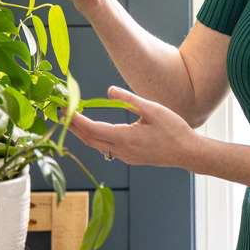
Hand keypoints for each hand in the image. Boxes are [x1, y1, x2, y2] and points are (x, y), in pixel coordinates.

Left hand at [66, 87, 201, 168]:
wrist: (188, 152)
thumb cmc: (174, 130)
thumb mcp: (153, 109)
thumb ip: (129, 100)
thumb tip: (108, 91)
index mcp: (126, 138)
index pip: (93, 129)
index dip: (76, 119)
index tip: (65, 109)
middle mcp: (122, 150)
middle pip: (89, 139)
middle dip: (73, 127)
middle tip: (60, 113)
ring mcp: (126, 157)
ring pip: (97, 145)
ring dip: (83, 133)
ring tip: (72, 119)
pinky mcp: (130, 158)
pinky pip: (107, 148)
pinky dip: (96, 138)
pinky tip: (94, 130)